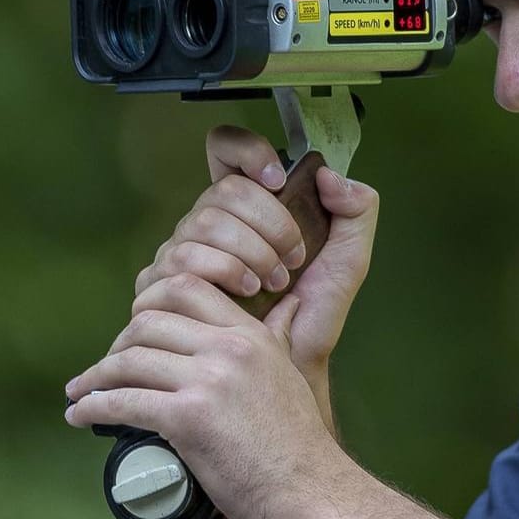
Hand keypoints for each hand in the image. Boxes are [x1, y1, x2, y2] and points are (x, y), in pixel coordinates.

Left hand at [65, 272, 345, 518]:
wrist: (308, 492)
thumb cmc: (299, 445)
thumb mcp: (292, 373)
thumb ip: (281, 336)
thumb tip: (291, 305)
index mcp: (250, 334)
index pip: (186, 287)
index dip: (149, 303)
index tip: (132, 329)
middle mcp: (228, 348)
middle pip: (149, 322)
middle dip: (117, 344)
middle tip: (106, 368)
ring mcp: (207, 381)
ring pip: (129, 360)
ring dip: (95, 378)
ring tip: (81, 392)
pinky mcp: (187, 419)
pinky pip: (124, 402)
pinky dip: (93, 407)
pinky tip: (80, 414)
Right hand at [135, 126, 380, 392]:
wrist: (290, 368)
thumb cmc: (311, 319)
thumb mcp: (348, 261)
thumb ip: (356, 211)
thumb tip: (329, 175)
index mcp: (244, 208)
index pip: (226, 151)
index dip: (246, 150)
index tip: (278, 177)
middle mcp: (207, 223)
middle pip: (223, 190)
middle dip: (269, 223)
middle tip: (292, 260)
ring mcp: (180, 252)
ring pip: (204, 222)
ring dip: (250, 252)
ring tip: (273, 283)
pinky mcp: (162, 285)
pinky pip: (185, 260)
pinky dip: (226, 273)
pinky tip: (248, 295)